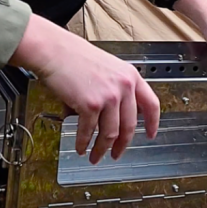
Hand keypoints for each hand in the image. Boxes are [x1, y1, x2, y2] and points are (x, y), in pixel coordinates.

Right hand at [9, 15, 160, 163]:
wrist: (54, 50)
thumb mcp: (107, 67)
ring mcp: (108, 96)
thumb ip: (117, 88)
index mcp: (130, 76)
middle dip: (122, 145)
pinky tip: (81, 147)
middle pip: (129, 126)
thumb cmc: (74, 56)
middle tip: (116, 154)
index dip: (152, 123)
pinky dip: (84, 143)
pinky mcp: (90, 105)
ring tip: (95, 156)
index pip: (151, 104)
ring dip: (102, 149)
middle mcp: (123, 87)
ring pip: (110, 134)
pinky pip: (89, 131)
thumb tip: (115, 114)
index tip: (151, 134)